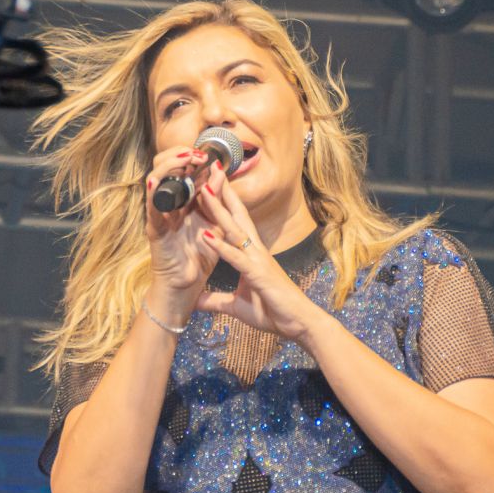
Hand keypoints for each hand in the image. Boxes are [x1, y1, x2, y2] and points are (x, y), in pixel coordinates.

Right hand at [144, 146, 220, 318]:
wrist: (188, 286)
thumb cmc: (199, 256)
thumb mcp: (214, 222)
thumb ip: (216, 199)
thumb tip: (219, 172)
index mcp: (184, 200)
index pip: (182, 168)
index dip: (192, 156)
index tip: (208, 150)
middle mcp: (169, 203)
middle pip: (165, 168)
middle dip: (179, 156)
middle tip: (196, 154)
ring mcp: (159, 215)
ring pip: (155, 181)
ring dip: (168, 168)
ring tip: (183, 161)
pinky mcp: (154, 229)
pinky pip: (151, 208)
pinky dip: (152, 194)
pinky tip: (155, 182)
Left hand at [194, 168, 325, 341]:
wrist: (298, 325)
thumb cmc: (272, 312)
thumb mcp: (235, 307)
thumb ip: (215, 301)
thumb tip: (195, 301)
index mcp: (250, 254)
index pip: (233, 223)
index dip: (221, 204)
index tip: (208, 183)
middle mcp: (255, 251)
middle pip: (235, 215)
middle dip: (222, 192)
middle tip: (209, 167)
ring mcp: (257, 260)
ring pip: (235, 230)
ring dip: (218, 211)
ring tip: (203, 191)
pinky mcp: (258, 274)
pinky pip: (236, 258)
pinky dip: (221, 247)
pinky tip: (206, 235)